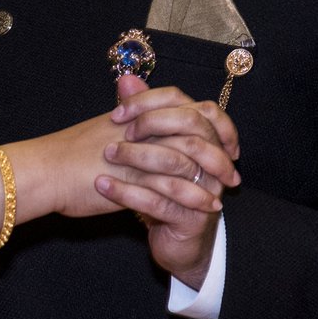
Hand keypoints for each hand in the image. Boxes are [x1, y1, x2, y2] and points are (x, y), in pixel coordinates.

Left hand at [102, 76, 242, 287]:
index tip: (118, 112)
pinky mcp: (193, 218)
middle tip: (116, 133)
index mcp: (207, 139)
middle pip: (191, 127)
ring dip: (136, 158)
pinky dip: (128, 192)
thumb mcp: (154, 150)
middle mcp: (214, 160)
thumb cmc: (163, 191)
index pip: (188, 105)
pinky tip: (103, 187)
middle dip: (150, 125)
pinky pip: (159, 202)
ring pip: (176, 163)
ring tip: (105, 158)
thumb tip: (126, 78)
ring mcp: (208, 189)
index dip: (153, 103)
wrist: (177, 241)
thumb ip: (143, 114)